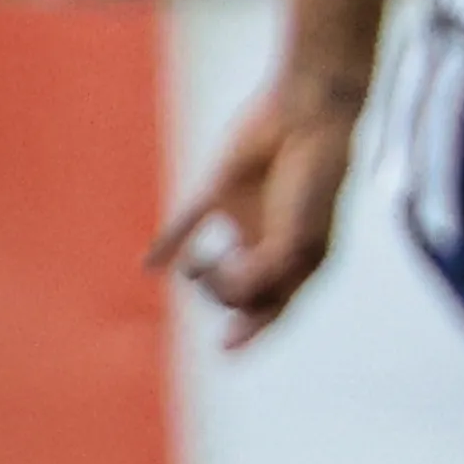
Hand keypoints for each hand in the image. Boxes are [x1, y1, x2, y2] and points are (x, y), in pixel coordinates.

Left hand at [148, 74, 362, 348]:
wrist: (307, 114)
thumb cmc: (315, 178)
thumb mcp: (297, 237)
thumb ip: (265, 271)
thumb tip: (230, 289)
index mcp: (304, 260)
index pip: (276, 307)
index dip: (254, 332)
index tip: (227, 349)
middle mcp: (274, 245)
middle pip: (243, 292)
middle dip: (230, 294)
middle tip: (227, 274)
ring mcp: (247, 218)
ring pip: (217, 266)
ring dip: (203, 278)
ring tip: (201, 269)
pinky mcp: (221, 191)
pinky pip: (188, 223)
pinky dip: (168, 244)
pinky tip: (148, 264)